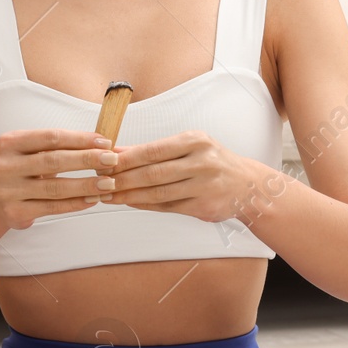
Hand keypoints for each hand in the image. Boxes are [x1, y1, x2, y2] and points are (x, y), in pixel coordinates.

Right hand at [0, 128, 120, 230]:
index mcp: (10, 142)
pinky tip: (92, 199)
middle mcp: (6, 165)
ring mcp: (8, 190)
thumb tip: (100, 144)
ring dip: (86, 185)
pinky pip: (52, 207)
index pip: (51, 137)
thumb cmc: (20, 170)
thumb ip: (56, 146)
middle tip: (112, 160)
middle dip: (87, 160)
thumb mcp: (29, 152)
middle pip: (53, 160)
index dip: (80, 139)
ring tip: (109, 183)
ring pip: (55, 187)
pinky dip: (75, 203)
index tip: (105, 142)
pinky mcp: (15, 212)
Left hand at [97, 130, 254, 221]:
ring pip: (158, 192)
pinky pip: (167, 206)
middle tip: (100, 182)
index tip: (103, 162)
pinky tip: (129, 202)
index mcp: (195, 141)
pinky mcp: (204, 206)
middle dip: (122, 179)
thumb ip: (153, 151)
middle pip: (152, 173)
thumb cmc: (211, 162)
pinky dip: (144, 204)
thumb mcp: (188, 147)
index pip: (152, 151)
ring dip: (129, 195)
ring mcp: (204, 185)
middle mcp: (202, 162)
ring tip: (108, 195)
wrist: (247, 186)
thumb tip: (116, 152)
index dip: (125, 159)